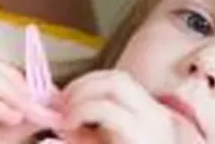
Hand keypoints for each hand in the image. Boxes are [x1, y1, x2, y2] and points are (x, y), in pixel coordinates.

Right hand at [57, 70, 177, 143]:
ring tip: (70, 101)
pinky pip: (123, 85)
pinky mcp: (152, 106)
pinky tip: (86, 101)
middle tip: (62, 105)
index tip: (64, 123)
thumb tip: (58, 121)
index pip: (107, 107)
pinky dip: (100, 87)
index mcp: (142, 136)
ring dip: (89, 83)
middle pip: (115, 82)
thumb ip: (80, 139)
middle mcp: (154, 116)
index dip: (80, 110)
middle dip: (82, 88)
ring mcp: (156, 108)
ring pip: (118, 77)